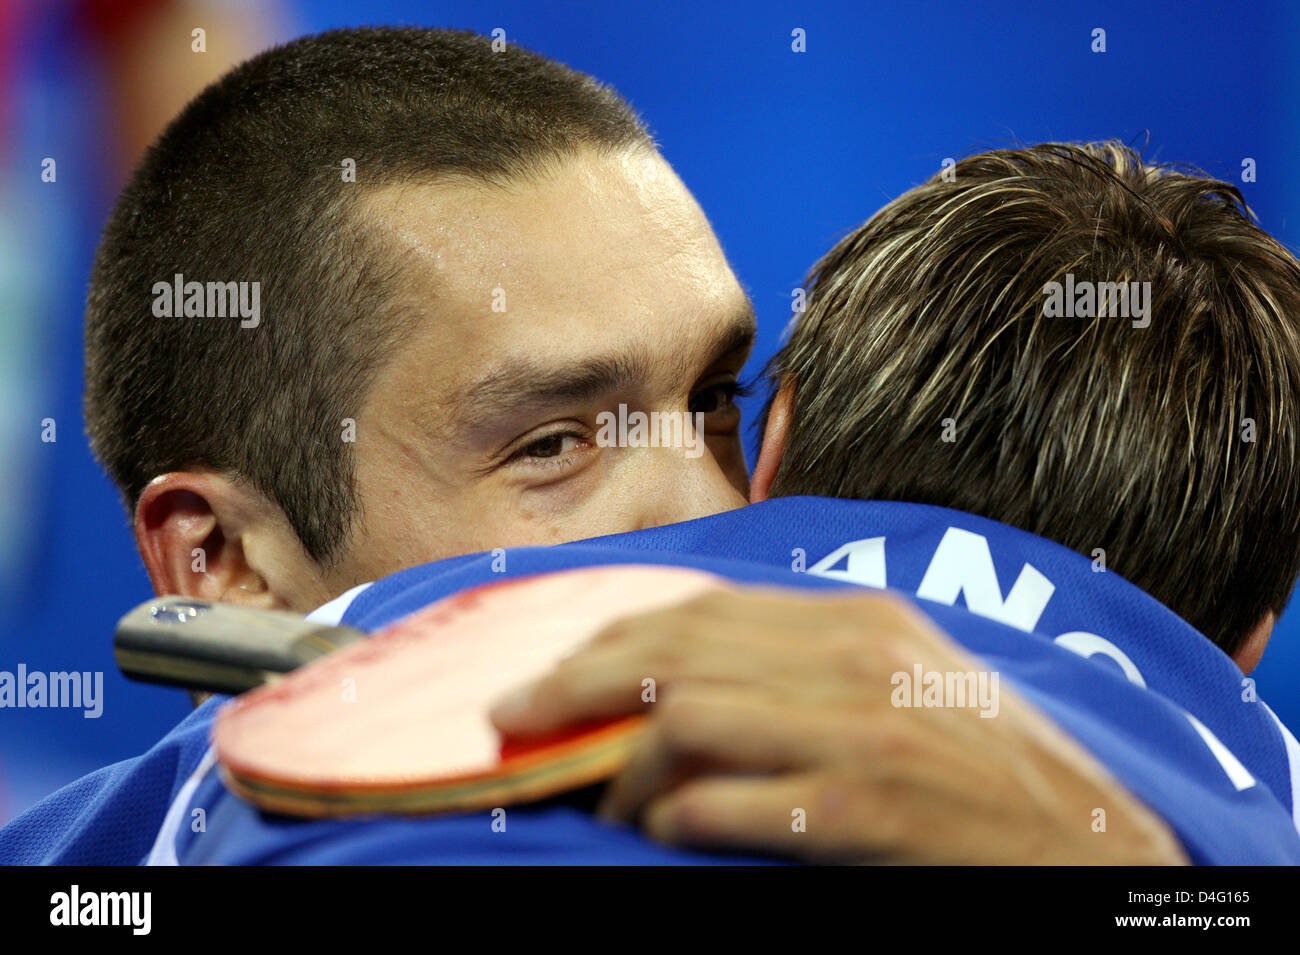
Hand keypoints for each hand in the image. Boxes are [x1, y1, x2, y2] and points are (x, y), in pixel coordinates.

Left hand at [490, 586, 1187, 863]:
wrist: (1093, 847)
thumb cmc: (985, 770)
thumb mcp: (902, 686)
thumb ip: (803, 669)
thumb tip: (687, 685)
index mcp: (858, 621)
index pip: (701, 611)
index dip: (610, 635)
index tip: (551, 665)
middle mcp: (854, 660)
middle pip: (675, 651)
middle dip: (576, 682)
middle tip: (515, 714)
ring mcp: (860, 732)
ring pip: (685, 719)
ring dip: (616, 766)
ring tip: (594, 802)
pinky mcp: (864, 811)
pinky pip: (727, 803)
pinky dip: (672, 817)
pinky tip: (657, 831)